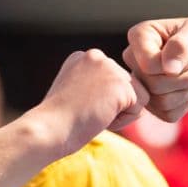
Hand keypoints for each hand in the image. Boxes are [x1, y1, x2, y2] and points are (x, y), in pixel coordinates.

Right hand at [23, 49, 145, 158]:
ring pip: (136, 96)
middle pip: (126, 87)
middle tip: (84, 113)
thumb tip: (124, 94)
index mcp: (84, 58)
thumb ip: (96, 86)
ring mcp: (109, 67)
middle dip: (111, 107)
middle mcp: (97, 56)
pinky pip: (139, 107)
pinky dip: (123, 120)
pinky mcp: (121, 83)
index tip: (77, 107)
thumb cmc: (57, 122)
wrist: (47, 130)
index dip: (99, 102)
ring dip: (118, 114)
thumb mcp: (76, 94)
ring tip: (92, 115)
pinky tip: (100, 118)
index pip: (112, 81)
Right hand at [123, 15, 187, 122]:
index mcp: (140, 36)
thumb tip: (168, 70)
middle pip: (153, 85)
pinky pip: (167, 114)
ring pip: (160, 102)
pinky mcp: (155, 103)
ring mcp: (143, 84)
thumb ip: (181, 43)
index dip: (175, 65)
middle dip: (187, 78)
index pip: (148, 64)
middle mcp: (135, 61)